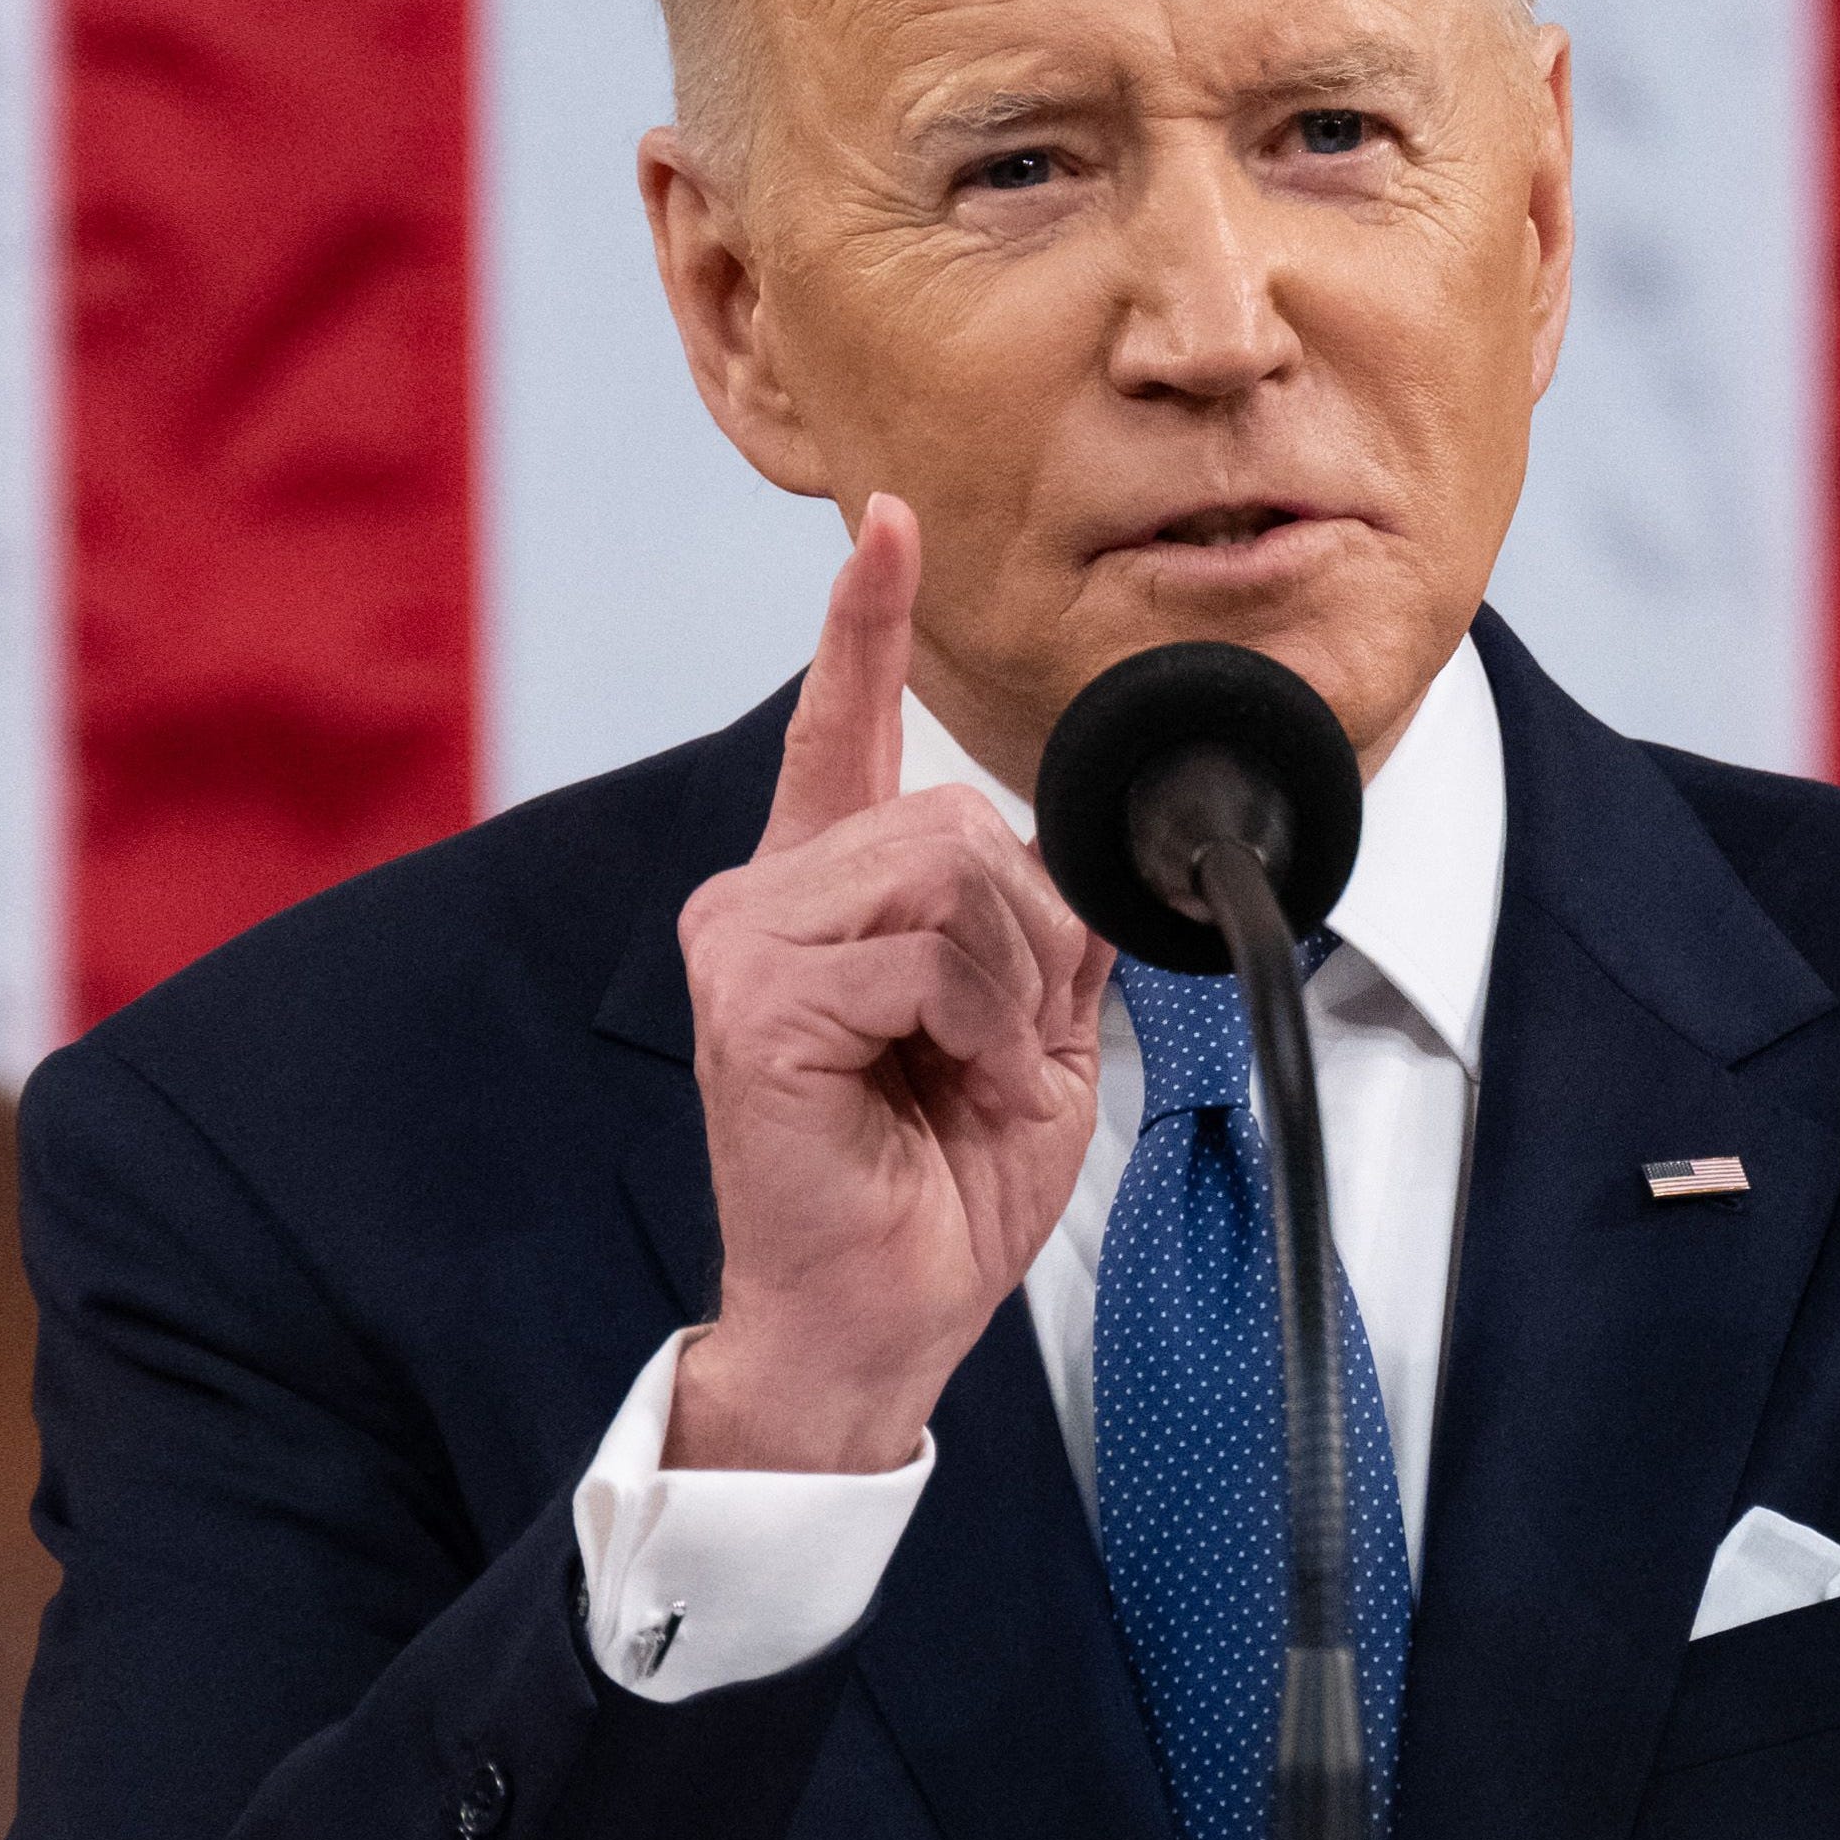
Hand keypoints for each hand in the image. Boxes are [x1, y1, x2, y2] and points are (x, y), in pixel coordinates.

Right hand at [666, 496, 1112, 1472]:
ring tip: (961, 1069)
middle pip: (958, 815)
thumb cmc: (935, 1190)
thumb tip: (1092, 850)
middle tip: (996, 1048)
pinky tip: (934, 1080)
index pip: (844, 730)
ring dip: (1008, 986)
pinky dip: (976, 1021)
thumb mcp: (1033, 1038)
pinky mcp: (754, 995)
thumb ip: (1048, 929)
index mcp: (828, 895)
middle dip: (1030, 938)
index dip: (867, 626)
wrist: (879, 1315)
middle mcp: (767, 895)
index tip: (891, 523)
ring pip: (953, 869)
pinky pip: (929, 947)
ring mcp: (747, 938)